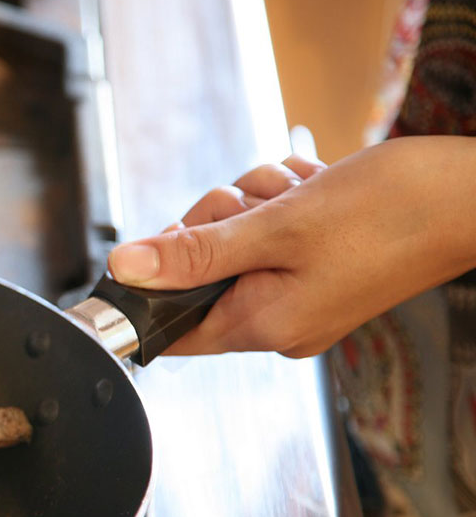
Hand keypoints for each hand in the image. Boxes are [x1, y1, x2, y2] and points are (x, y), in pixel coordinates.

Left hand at [107, 136, 475, 356]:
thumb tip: (124, 269)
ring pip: (236, 239)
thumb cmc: (391, 210)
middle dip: (219, 219)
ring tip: (302, 192)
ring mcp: (302, 296)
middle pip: (200, 270)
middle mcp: (279, 322)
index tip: (167, 240)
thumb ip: (195, 252)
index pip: (170, 328)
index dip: (152, 283)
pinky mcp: (321, 269)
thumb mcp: (276, 226)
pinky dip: (285, 202)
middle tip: (262, 201)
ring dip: (258, 202)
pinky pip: (272, 232)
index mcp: (263, 325)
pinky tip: (318, 188)